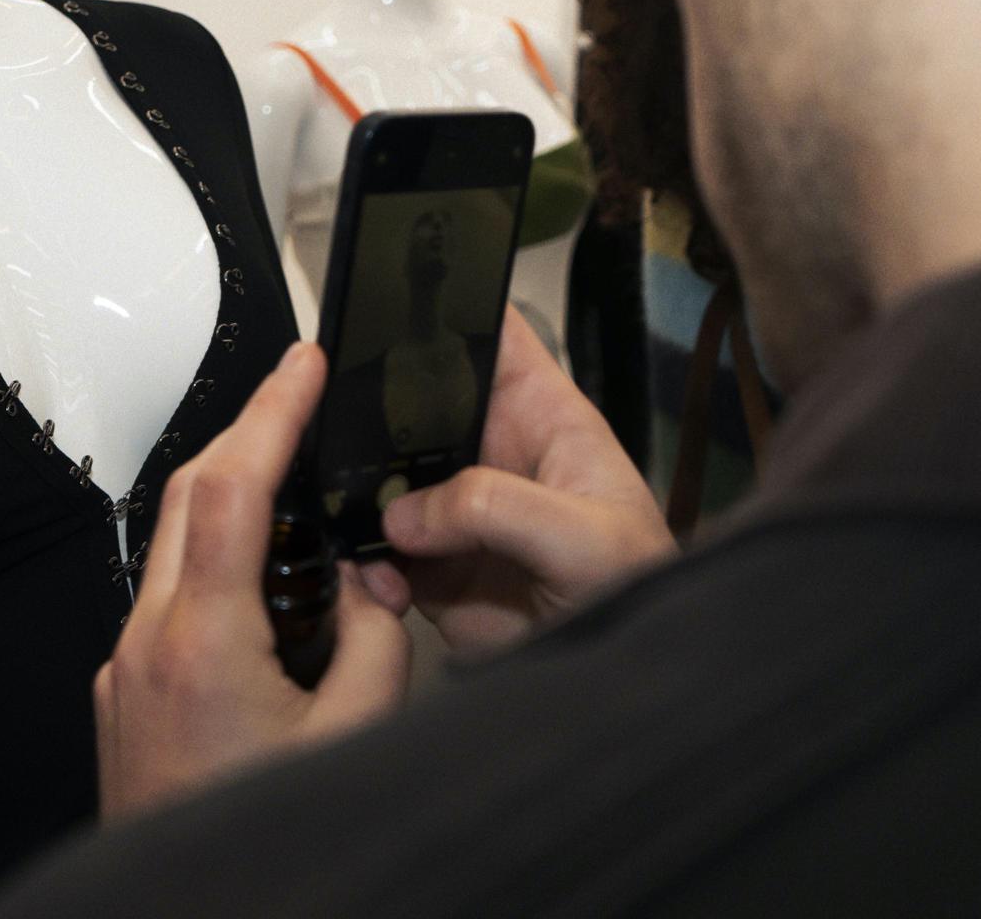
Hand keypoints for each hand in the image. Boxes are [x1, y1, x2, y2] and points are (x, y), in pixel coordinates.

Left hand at [95, 342, 408, 821]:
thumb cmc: (262, 846)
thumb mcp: (351, 742)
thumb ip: (374, 646)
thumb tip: (369, 590)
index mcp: (200, 644)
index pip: (232, 487)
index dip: (272, 412)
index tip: (306, 364)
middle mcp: (146, 646)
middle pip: (190, 498)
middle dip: (248, 437)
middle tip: (302, 401)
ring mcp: (124, 672)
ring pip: (173, 548)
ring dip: (232, 505)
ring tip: (299, 495)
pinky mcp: (123, 699)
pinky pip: (168, 602)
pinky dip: (216, 568)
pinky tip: (267, 591)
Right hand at [359, 305, 674, 657]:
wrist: (619, 677)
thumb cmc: (637, 590)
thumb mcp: (584, 536)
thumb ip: (496, 506)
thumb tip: (408, 514)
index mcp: (541, 418)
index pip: (493, 338)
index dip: (451, 310)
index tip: (394, 302)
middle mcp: (493, 456)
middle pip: (418, 404)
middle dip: (375, 411)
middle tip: (342, 427)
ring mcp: (458, 512)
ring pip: (386, 479)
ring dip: (361, 496)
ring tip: (361, 519)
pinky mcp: (433, 567)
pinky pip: (378, 549)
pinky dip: (364, 562)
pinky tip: (379, 578)